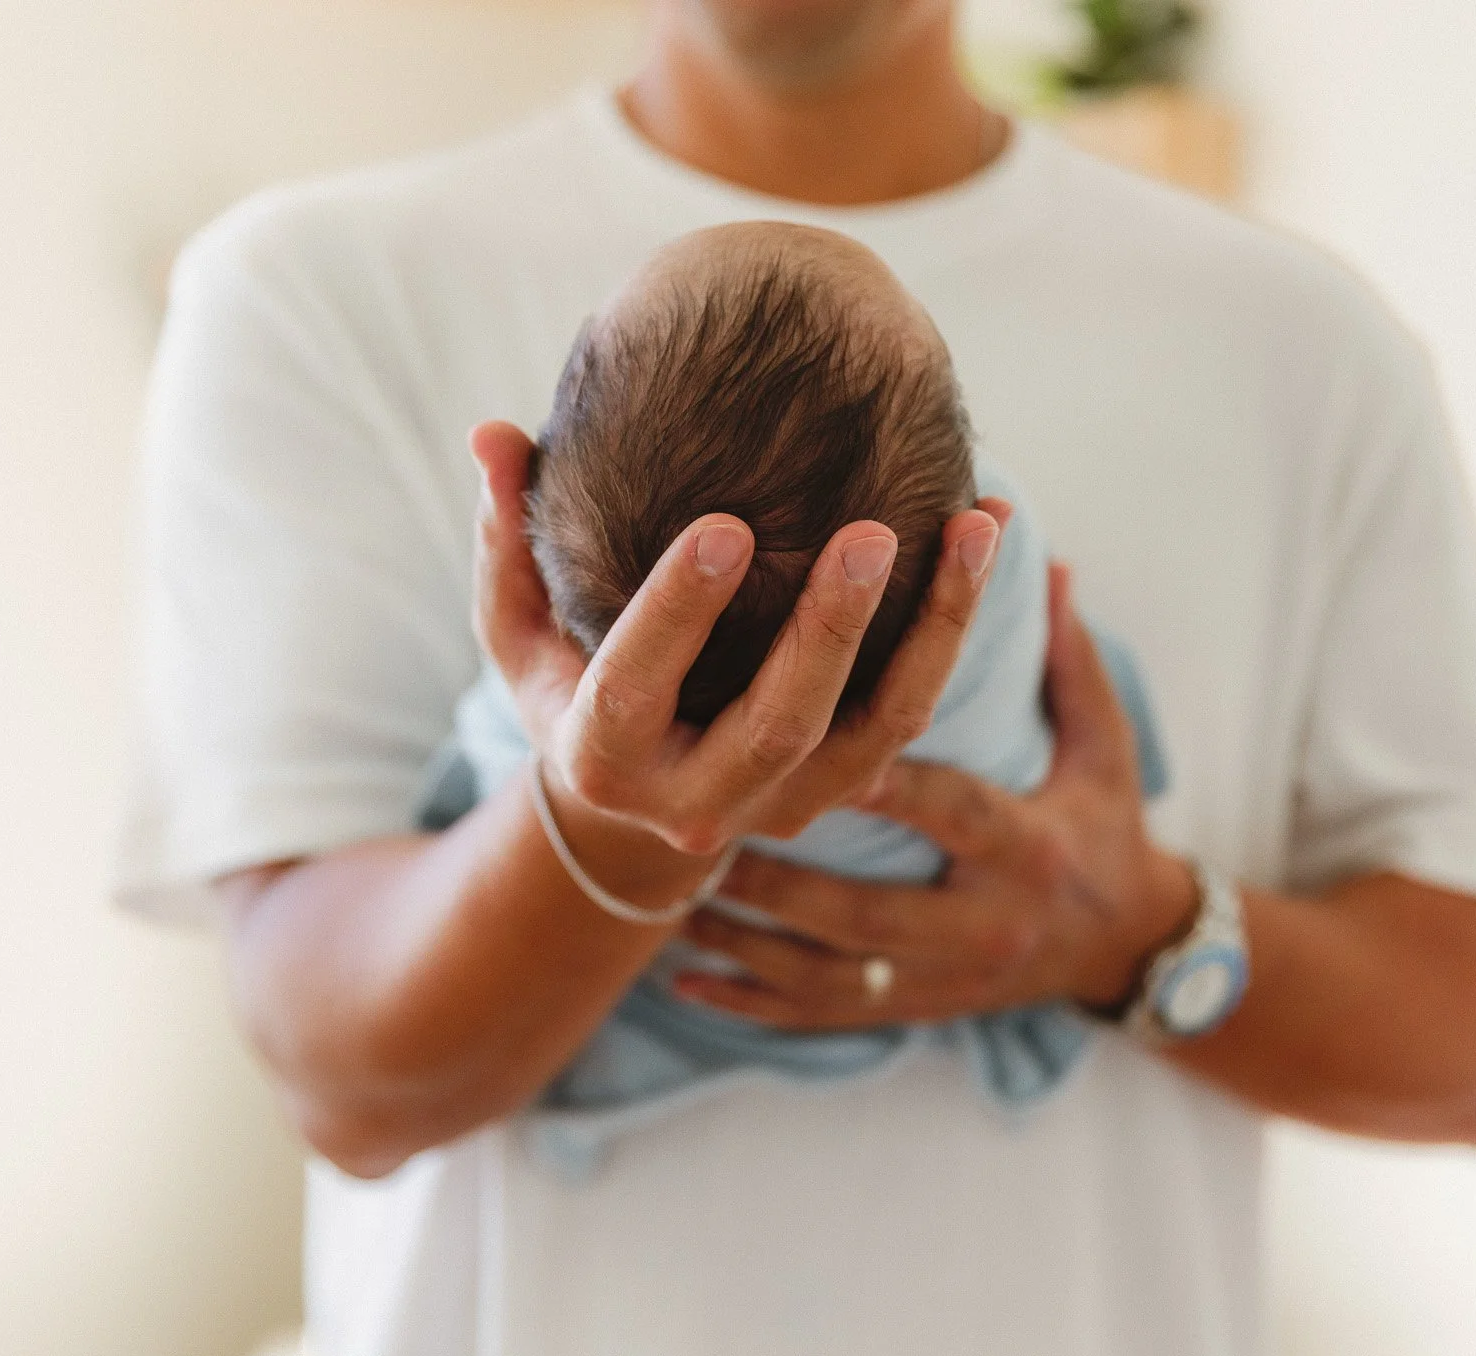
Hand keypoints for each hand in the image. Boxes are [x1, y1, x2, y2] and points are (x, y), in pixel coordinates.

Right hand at [469, 420, 1010, 899]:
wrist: (638, 797)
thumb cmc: (570, 678)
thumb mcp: (518, 623)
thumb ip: (507, 534)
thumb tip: (490, 434)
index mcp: (603, 758)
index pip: (637, 686)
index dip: (679, 611)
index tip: (724, 526)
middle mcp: (698, 801)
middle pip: (775, 725)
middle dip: (829, 633)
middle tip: (871, 534)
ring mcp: (785, 802)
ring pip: (873, 728)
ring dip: (932, 629)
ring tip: (974, 528)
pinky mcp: (847, 786)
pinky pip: (913, 713)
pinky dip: (954, 627)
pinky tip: (985, 533)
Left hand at [672, 562, 1200, 1028]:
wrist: (1127, 951)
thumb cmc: (1103, 824)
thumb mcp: (1103, 745)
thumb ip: (1065, 657)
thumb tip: (1045, 557)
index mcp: (1025, 851)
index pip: (948, 808)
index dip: (881, 777)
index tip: (807, 732)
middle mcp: (979, 928)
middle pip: (866, 909)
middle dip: (784, 879)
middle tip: (701, 836)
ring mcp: (938, 983)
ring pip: (826, 973)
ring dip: (748, 940)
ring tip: (674, 899)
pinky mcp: (908, 1012)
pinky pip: (816, 1015)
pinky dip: (749, 1002)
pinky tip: (683, 978)